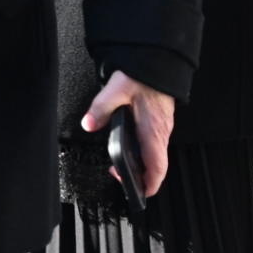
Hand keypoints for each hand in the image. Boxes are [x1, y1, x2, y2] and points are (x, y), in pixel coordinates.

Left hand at [80, 74, 175, 198]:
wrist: (158, 59)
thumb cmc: (142, 75)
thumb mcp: (117, 89)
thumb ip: (101, 108)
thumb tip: (89, 124)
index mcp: (153, 130)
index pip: (158, 167)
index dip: (150, 184)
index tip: (140, 193)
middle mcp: (161, 132)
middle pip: (157, 165)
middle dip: (141, 176)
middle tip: (118, 175)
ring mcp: (163, 126)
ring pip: (156, 154)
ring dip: (141, 164)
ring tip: (119, 163)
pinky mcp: (161, 120)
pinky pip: (155, 143)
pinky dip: (144, 151)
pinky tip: (129, 146)